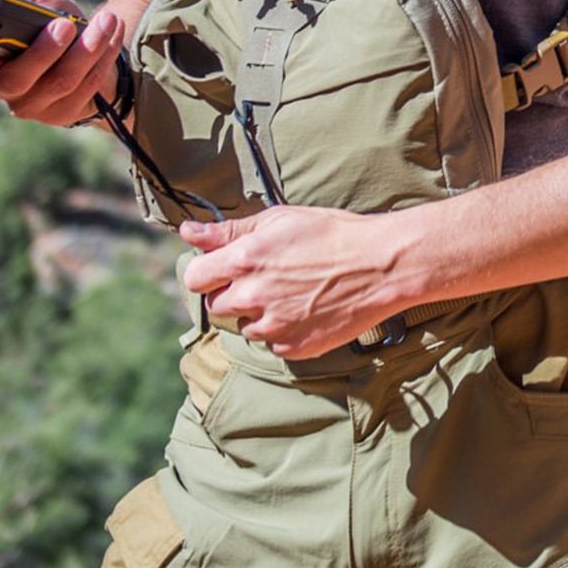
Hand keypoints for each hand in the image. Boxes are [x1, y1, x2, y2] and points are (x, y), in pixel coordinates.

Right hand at [0, 0, 126, 127]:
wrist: (91, 49)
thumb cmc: (53, 22)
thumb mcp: (36, 2)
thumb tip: (10, 3)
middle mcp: (3, 85)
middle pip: (17, 79)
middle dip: (44, 52)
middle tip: (65, 25)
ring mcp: (32, 105)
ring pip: (60, 82)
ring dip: (88, 48)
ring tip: (106, 20)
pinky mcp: (62, 114)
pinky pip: (87, 87)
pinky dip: (103, 57)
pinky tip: (113, 34)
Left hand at [179, 207, 414, 359]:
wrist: (380, 267)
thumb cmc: (331, 234)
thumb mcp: (279, 219)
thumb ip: (227, 230)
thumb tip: (187, 231)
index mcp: (245, 260)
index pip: (194, 278)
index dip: (207, 271)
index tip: (223, 267)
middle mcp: (252, 297)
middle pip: (217, 304)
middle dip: (234, 291)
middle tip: (267, 276)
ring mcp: (273, 327)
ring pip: (245, 326)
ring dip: (258, 313)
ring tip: (291, 292)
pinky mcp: (293, 348)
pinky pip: (272, 343)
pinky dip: (282, 330)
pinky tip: (305, 309)